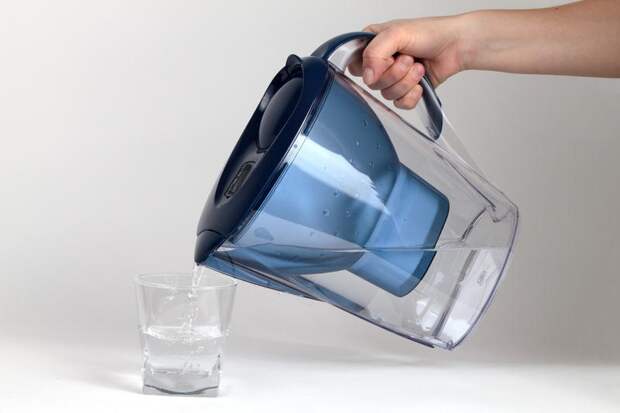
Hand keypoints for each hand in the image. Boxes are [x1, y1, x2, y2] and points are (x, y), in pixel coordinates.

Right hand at [349, 16, 465, 108]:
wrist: (455, 46)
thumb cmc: (430, 33)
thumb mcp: (396, 33)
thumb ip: (375, 53)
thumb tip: (367, 77)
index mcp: (372, 44)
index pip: (354, 65)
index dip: (369, 67)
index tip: (386, 58)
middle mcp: (380, 62)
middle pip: (372, 83)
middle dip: (394, 73)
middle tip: (408, 59)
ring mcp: (392, 78)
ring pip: (386, 94)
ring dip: (406, 82)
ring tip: (419, 67)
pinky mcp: (405, 91)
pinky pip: (399, 104)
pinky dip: (412, 95)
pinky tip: (420, 82)